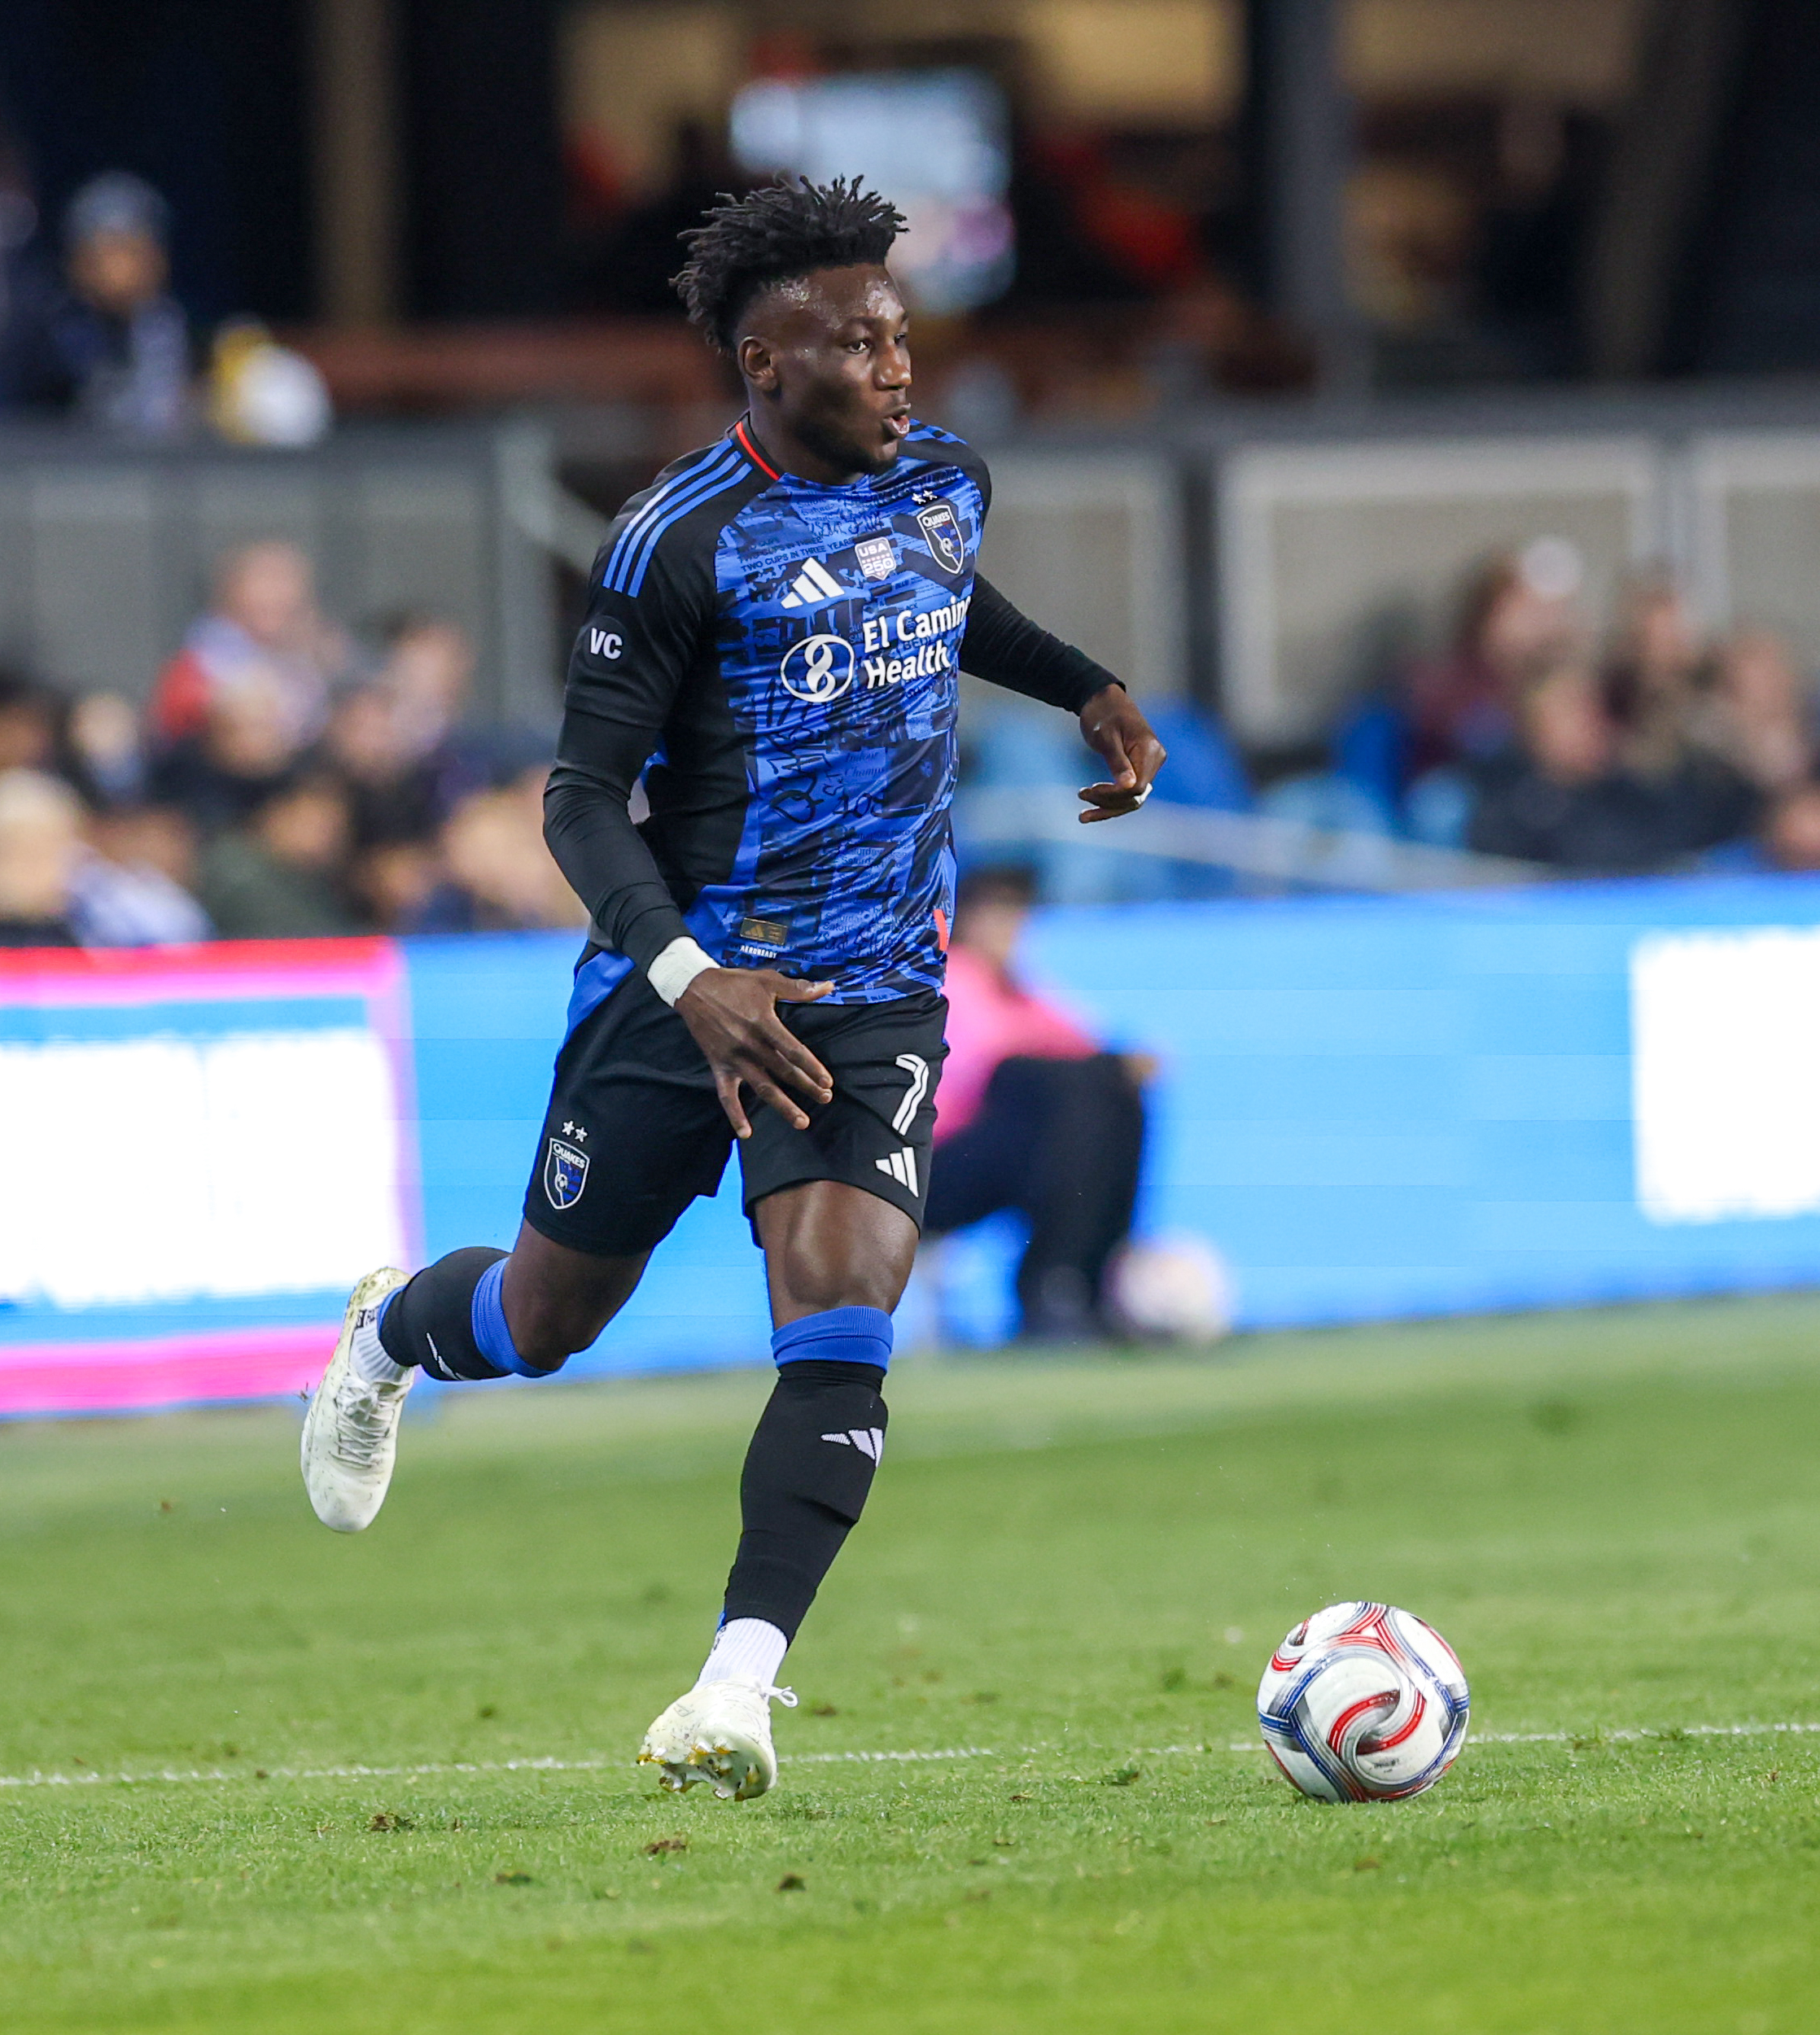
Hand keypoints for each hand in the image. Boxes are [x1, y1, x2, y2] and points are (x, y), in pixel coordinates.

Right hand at [676, 967, 834, 1137]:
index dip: (812, 1067)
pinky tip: (746, 1133)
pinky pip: (726, 1095)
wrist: (693, 989)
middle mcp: (749, 1045)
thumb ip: (798, 988)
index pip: (793, 1050)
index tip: (828, 1081)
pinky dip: (735, 1114)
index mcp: (763, 1023)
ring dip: (783, 1106)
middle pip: (783, 1071)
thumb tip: (828, 986)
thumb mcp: (767, 980)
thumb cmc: (733, 983)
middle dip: (806, 1086)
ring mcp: (734, 1058)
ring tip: (802, 1122)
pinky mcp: (719, 1065)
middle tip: (826, 1099)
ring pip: (762, 1087)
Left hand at [1077, 685, 1166, 822]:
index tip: (1089, 790)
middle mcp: (1155, 760)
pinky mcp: (1138, 769)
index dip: (1113, 795)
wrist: (1102, 700)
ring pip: (1132, 798)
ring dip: (1108, 808)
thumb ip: (1118, 762)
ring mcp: (1148, 766)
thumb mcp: (1106, 737)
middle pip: (1135, 796)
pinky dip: (1110, 801)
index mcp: (1150, 750)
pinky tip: (1091, 811)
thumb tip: (1129, 788)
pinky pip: (1127, 791)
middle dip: (1108, 802)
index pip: (1137, 787)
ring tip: (1083, 817)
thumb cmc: (1102, 714)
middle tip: (1081, 796)